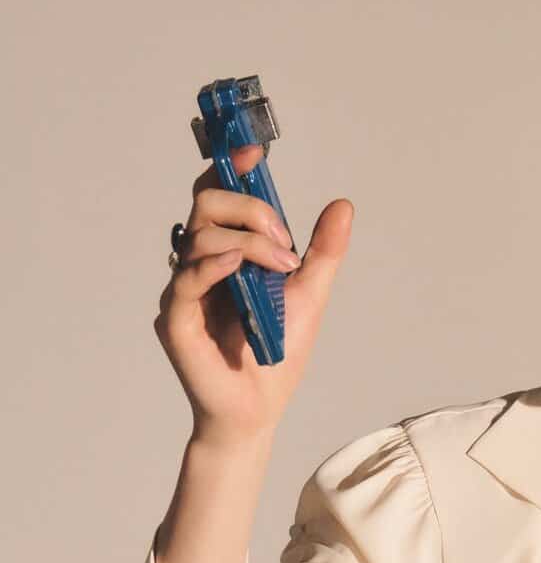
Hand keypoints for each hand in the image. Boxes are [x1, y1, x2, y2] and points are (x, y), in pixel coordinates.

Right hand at [153, 143, 352, 446]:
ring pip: (199, 236)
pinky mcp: (176, 320)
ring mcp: (185, 292)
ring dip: (247, 240)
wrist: (259, 410)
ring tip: (282, 266)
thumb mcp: (309, 295)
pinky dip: (216, 264)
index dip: (231, 170)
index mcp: (227, 255)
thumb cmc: (276, 357)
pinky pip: (187, 279)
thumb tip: (343, 205)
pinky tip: (241, 267)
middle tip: (284, 239)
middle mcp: (200, 267)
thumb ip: (322, 252)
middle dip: (249, 209)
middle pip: (205, 205)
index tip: (255, 153)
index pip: (218, 199)